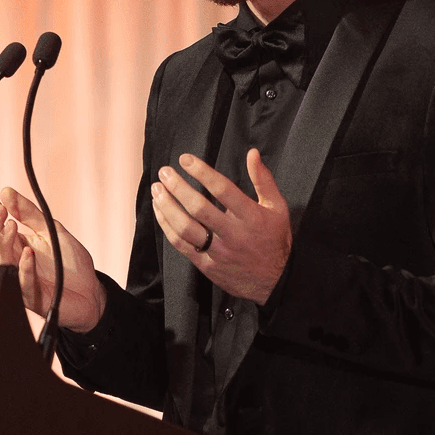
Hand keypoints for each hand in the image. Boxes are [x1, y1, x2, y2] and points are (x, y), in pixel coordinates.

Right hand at [0, 187, 105, 332]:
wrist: (90, 292)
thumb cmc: (71, 263)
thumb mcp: (51, 230)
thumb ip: (29, 212)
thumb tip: (6, 191)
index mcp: (18, 245)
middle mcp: (15, 262)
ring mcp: (22, 279)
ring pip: (2, 262)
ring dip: (4, 243)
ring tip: (10, 226)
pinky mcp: (33, 297)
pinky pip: (23, 283)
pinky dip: (24, 268)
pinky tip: (28, 254)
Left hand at [151, 149, 290, 304]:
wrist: (275, 281)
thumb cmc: (274, 239)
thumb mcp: (277, 207)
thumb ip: (263, 179)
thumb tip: (252, 153)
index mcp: (251, 217)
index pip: (223, 190)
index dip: (202, 172)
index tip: (185, 159)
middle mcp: (233, 234)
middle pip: (199, 208)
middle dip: (178, 187)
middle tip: (164, 172)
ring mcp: (218, 252)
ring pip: (186, 228)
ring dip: (167, 207)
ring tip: (157, 190)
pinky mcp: (207, 265)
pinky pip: (182, 245)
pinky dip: (168, 227)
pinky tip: (160, 211)